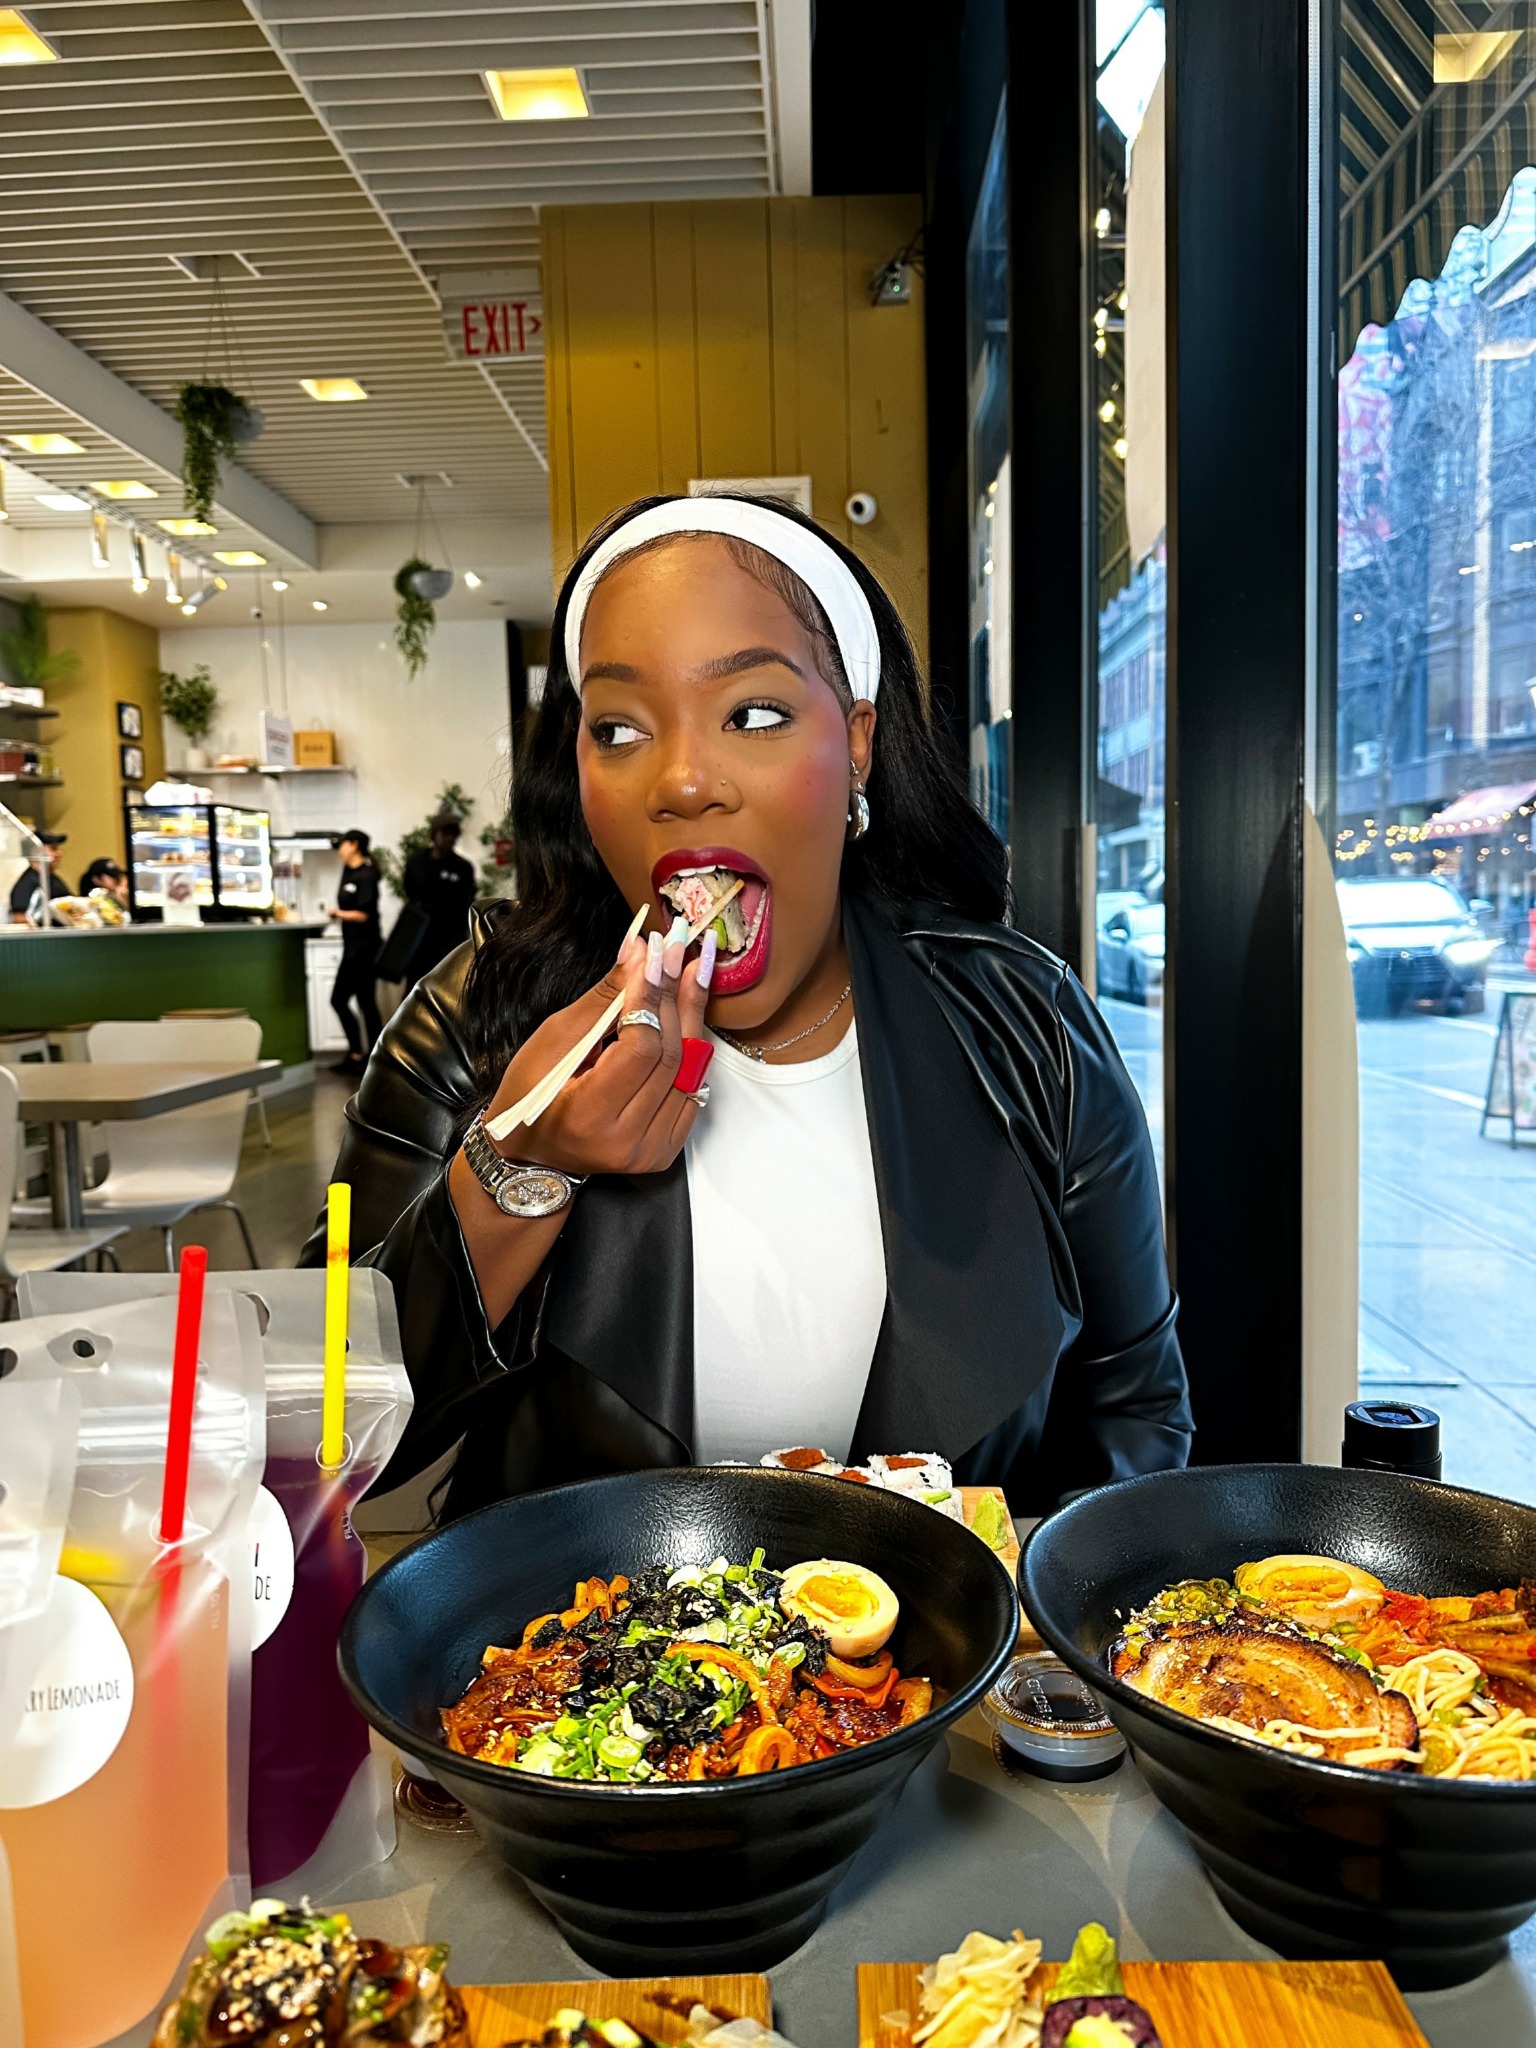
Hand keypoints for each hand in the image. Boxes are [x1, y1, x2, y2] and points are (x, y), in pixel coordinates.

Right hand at [482, 926, 711, 1179]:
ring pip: (689, 1070)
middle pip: (669, 1055)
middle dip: (674, 995)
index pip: (638, 1049)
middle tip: (681, 947)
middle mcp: (628, 1141)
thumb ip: (605, 999)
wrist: (533, 1150)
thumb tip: (639, 952)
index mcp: (590, 1117)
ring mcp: (652, 1150)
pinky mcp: (667, 1148)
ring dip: (692, 1013)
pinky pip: (692, 1088)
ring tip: (695, 966)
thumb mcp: (555, 1040)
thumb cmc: (531, 1093)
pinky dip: (693, 1046)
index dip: (650, 997)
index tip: (655, 952)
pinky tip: (692, 1008)